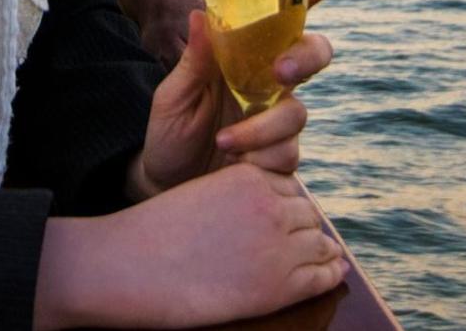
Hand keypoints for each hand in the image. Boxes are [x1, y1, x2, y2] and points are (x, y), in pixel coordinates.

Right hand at [38, 164, 345, 329]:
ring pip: (320, 242)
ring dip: (321, 251)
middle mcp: (270, 207)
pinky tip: (334, 275)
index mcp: (250, 179)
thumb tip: (259, 215)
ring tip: (325, 259)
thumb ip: (235, 196)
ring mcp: (278, 245)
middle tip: (302, 244)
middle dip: (304, 229)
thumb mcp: (202, 194)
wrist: (131, 268)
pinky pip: (322, 276)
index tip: (285, 223)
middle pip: (308, 214)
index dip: (288, 208)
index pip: (289, 189)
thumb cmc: (156, 235)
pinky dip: (330, 275)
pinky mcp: (279, 285)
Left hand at [134, 0, 333, 198]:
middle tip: (282, 69)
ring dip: (262, 128)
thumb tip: (199, 15)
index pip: (282, 20)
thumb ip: (192, 61)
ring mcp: (276, 119)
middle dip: (307, 57)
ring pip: (297, 113)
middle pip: (313, 55)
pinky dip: (260, 156)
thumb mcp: (173, 95)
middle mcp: (268, 83)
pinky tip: (234, 163)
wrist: (164, 185)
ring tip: (224, 141)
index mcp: (245, 57)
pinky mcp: (278, 156)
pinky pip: (288, 152)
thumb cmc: (169, 133)